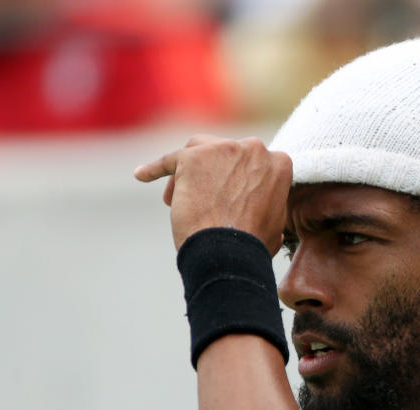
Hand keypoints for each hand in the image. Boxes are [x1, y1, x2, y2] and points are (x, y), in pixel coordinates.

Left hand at [134, 135, 291, 252]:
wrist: (227, 252)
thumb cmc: (251, 246)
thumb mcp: (275, 225)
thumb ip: (270, 209)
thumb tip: (269, 220)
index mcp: (278, 163)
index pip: (252, 164)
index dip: (238, 181)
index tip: (229, 197)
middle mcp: (253, 148)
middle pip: (225, 155)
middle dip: (212, 175)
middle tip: (203, 200)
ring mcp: (221, 148)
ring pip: (198, 152)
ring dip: (187, 172)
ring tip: (176, 198)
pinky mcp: (191, 157)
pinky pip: (168, 161)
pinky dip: (154, 169)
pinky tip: (141, 175)